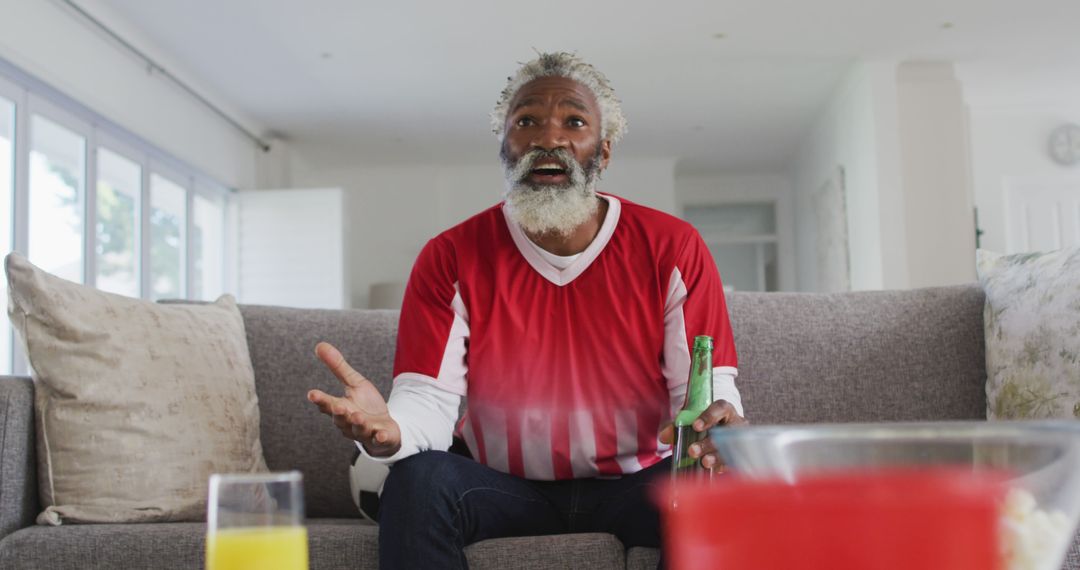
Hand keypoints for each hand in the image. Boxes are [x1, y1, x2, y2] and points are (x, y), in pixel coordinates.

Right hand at [307, 342, 401, 456]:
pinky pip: (380, 439)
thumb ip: (337, 367)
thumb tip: (319, 345)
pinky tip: (381, 435)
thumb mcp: (354, 382)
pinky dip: (380, 437)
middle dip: (339, 413)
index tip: (312, 394)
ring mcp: (365, 431)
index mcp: (341, 408)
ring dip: (358, 423)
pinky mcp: (380, 437)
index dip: (320, 399)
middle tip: (337, 406)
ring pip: (358, 429)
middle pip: (341, 418)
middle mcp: (349, 422)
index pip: (327, 404)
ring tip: (358, 416)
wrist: (386, 427)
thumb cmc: (366, 405)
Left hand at [659, 400, 747, 471]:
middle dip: (708, 443)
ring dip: (716, 456)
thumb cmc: (704, 425)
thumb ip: (676, 427)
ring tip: (704, 463)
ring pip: (731, 448)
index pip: (720, 407)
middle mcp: (735, 423)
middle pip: (725, 431)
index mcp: (724, 410)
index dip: (709, 416)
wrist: (718, 433)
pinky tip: (715, 470)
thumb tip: (664, 437)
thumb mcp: (690, 422)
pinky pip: (735, 461)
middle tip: (692, 451)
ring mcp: (740, 439)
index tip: (695, 426)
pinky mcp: (741, 454)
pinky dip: (724, 466)